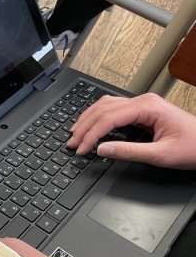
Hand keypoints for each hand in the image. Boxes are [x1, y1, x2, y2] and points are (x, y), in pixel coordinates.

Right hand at [68, 93, 195, 169]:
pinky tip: (91, 125)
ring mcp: (142, 103)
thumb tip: (102, 149)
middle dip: (84, 126)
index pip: (109, 118)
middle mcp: (143, 101)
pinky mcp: (142, 109)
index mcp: (148, 107)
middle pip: (103, 109)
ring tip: (75, 133)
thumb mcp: (162, 155)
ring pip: (105, 105)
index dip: (91, 134)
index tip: (81, 148)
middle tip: (72, 143)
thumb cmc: (194, 147)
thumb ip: (130, 152)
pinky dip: (98, 117)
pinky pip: (113, 108)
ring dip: (88, 119)